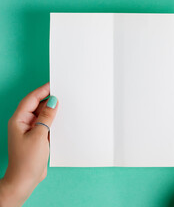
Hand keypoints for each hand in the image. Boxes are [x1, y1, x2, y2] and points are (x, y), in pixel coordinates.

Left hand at [0, 83, 57, 206]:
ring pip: (42, 115)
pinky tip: (62, 120)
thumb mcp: (40, 135)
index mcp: (18, 120)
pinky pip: (46, 124)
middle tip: (63, 93)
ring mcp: (30, 131)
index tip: (54, 84)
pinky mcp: (37, 138)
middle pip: (36, 105)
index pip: (31, 99)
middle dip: (48, 99)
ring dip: (52, 110)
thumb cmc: (27, 160)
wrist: (25, 179)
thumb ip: (47, 117)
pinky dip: (53, 120)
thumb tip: (53, 101)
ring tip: (65, 105)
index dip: (42, 90)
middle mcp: (23, 123)